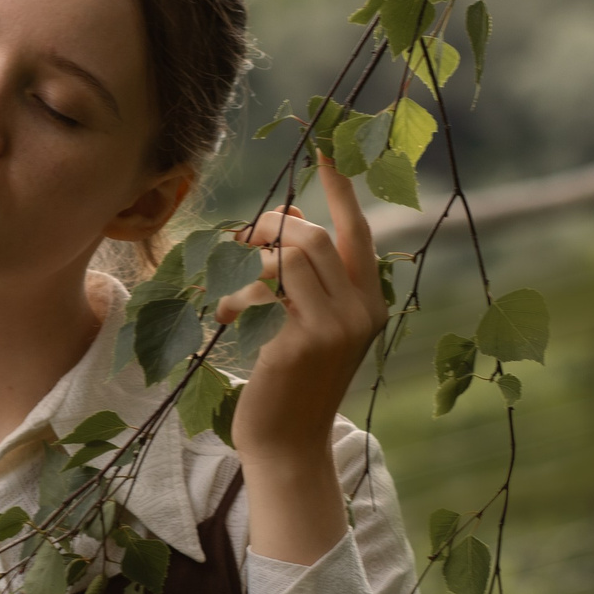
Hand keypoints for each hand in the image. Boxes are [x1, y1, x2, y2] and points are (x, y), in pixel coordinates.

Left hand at [212, 156, 387, 566]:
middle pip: (310, 237)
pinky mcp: (300, 342)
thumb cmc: (292, 382)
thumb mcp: (310, 324)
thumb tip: (287, 212)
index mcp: (370, 303)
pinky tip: (223, 321)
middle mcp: (362, 311)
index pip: (357, 233)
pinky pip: (261, 291)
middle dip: (269, 229)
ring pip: (285, 257)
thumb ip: (308, 276)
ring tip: (228, 286)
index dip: (340, 190)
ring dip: (247, 261)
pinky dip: (235, 297)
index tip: (324, 149)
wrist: (287, 444)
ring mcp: (334, 327)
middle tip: (241, 239)